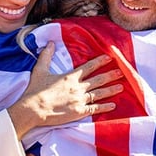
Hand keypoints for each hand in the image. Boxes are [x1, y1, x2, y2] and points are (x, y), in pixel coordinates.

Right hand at [8, 42, 123, 137]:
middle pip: (98, 80)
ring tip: (121, 87)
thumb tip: (49, 43)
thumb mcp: (39, 70)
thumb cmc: (35, 90)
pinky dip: (105, 107)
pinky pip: (95, 108)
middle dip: (110, 75)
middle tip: (121, 72)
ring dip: (111, 90)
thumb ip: (46, 56)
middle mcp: (78, 87)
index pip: (89, 67)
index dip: (100, 61)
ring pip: (99, 93)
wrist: (33, 109)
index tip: (109, 57)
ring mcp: (80, 100)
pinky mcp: (79, 112)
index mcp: (70, 77)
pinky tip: (113, 105)